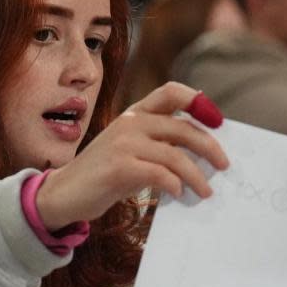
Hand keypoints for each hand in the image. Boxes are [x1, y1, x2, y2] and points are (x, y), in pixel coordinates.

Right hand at [35, 83, 228, 231]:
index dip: (198, 102)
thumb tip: (203, 153)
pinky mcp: (119, 167)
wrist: (63, 194)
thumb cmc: (104, 175)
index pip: (172, 92)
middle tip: (224, 165)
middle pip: (183, 127)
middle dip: (209, 147)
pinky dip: (174, 185)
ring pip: (175, 155)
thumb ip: (158, 143)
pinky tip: (178, 194)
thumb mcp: (131, 150)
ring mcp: (123, 143)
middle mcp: (130, 123)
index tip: (218, 122)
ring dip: (196, 176)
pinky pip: (159, 173)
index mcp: (135, 114)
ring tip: (205, 192)